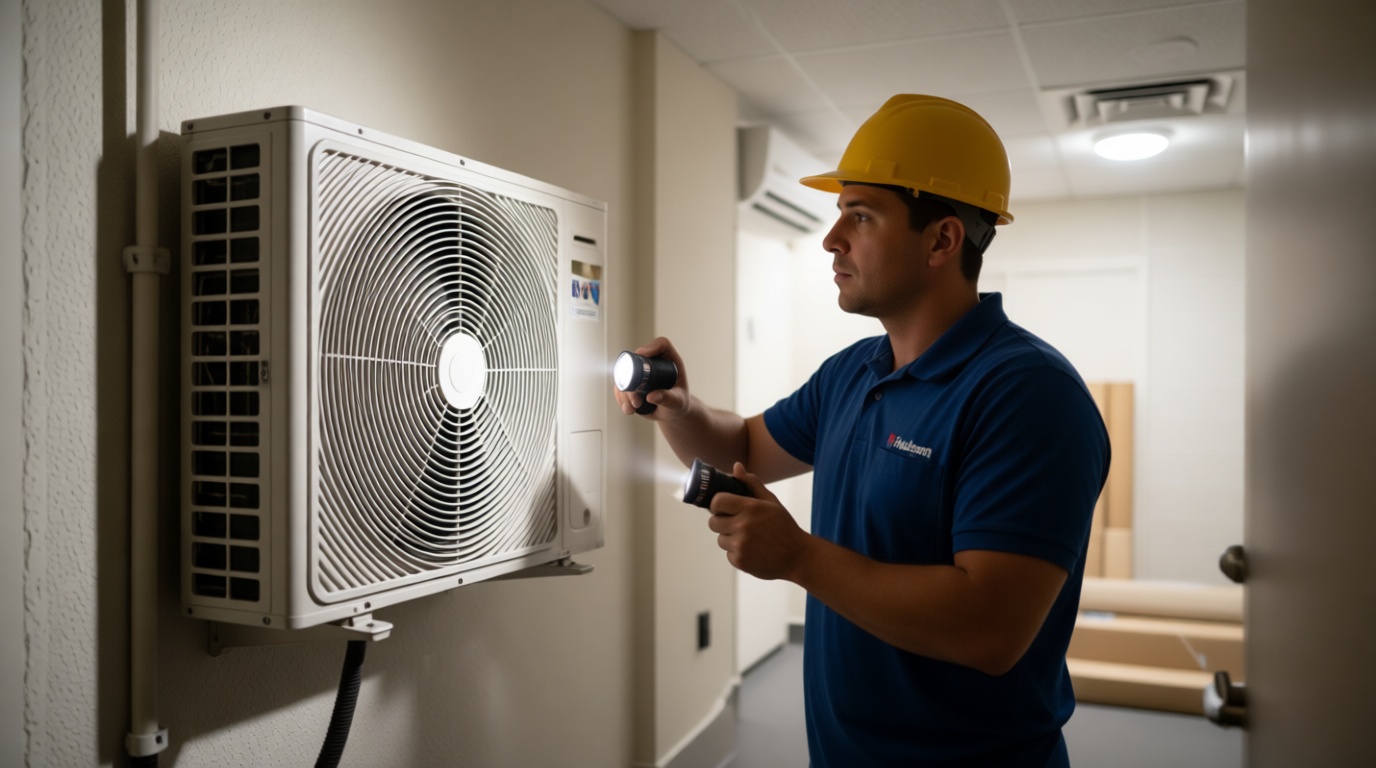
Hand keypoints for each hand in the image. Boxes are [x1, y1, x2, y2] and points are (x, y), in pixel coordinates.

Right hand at [612, 337, 691, 420]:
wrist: (671, 414)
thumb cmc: (679, 404)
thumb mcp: (677, 402)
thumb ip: (668, 398)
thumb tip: (651, 396)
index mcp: (670, 361)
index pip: (661, 345)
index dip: (651, 346)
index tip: (643, 354)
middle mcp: (653, 363)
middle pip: (637, 359)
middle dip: (631, 377)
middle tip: (636, 399)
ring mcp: (641, 373)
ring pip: (625, 375)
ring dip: (625, 392)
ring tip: (634, 407)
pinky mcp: (631, 384)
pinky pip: (620, 387)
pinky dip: (621, 399)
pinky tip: (629, 409)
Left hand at [706, 463, 808, 580]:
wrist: (797, 556)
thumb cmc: (784, 526)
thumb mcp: (771, 502)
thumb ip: (751, 483)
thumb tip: (736, 467)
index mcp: (750, 508)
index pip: (717, 501)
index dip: (717, 505)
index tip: (723, 508)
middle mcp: (743, 526)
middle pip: (713, 522)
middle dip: (722, 522)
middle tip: (736, 523)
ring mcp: (740, 545)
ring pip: (720, 539)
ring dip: (730, 538)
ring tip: (749, 538)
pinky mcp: (740, 561)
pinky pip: (728, 553)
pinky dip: (737, 552)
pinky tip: (752, 550)